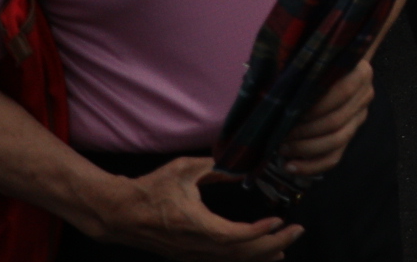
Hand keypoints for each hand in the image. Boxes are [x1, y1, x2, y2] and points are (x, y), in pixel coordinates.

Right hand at [98, 158, 298, 258]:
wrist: (119, 213)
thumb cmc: (150, 189)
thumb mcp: (184, 169)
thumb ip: (216, 167)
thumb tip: (242, 164)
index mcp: (194, 224)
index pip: (234, 236)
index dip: (259, 232)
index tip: (279, 220)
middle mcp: (194, 246)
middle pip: (239, 254)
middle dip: (271, 245)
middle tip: (296, 232)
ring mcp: (190, 254)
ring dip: (260, 256)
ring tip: (284, 247)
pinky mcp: (187, 256)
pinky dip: (243, 259)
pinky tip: (257, 254)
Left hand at [277, 53, 375, 178]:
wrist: (335, 69)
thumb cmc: (316, 64)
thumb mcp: (311, 62)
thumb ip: (299, 70)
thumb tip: (271, 84)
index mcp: (360, 73)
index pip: (342, 92)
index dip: (314, 106)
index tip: (289, 112)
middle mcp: (364, 95)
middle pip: (336, 121)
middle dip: (304, 131)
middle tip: (279, 134)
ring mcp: (359, 118)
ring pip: (336, 141)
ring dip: (305, 148)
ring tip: (282, 148)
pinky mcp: (350, 135)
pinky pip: (334, 158)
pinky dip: (311, 166)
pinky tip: (291, 166)